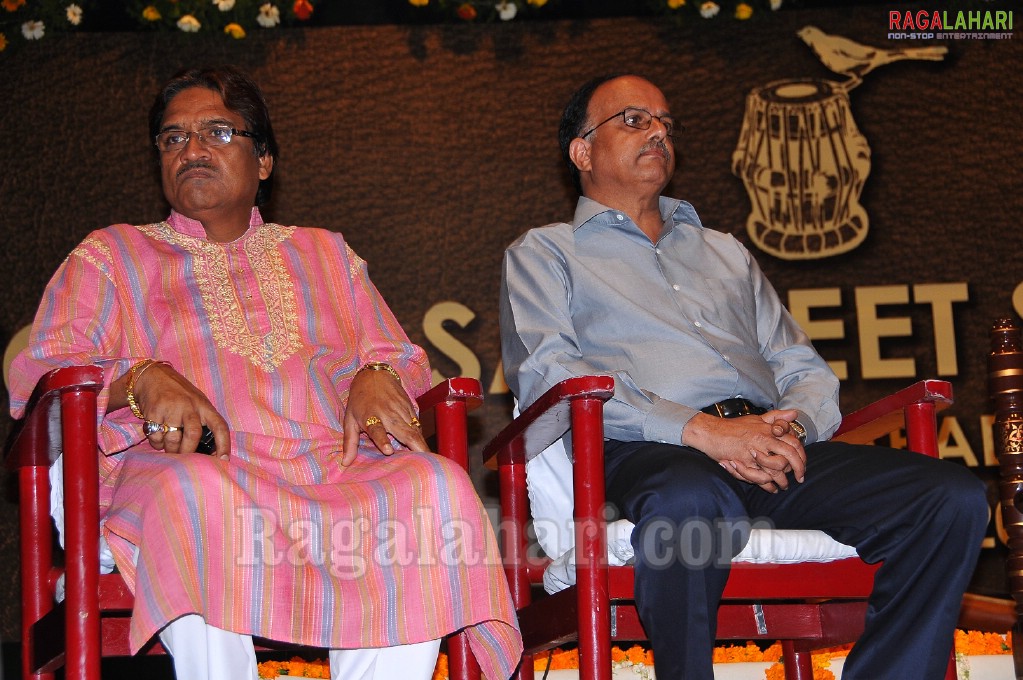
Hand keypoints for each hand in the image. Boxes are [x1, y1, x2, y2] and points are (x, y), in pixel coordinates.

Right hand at [125, 362, 230, 458]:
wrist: (153, 376)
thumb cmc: (180, 395)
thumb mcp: (197, 402)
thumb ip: (203, 421)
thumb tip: (209, 451)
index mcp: (204, 406)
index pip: (220, 426)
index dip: (224, 444)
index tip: (223, 459)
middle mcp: (189, 406)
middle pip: (193, 434)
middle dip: (188, 451)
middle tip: (185, 457)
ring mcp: (170, 409)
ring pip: (172, 439)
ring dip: (170, 449)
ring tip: (170, 446)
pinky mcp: (153, 412)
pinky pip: (156, 437)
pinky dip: (157, 443)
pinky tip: (158, 436)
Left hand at [341, 367, 429, 465]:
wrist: (374, 374)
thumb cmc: (359, 399)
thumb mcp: (349, 419)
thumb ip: (350, 442)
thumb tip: (345, 463)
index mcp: (370, 416)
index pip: (376, 429)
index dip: (382, 440)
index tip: (388, 451)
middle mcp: (388, 413)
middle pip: (405, 432)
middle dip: (416, 447)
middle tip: (424, 462)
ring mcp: (401, 410)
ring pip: (415, 429)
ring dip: (422, 444)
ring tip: (429, 458)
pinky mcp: (410, 407)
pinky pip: (417, 424)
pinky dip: (421, 436)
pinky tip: (424, 446)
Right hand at [682, 411, 805, 491]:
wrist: (711, 432)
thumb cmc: (733, 426)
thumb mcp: (757, 419)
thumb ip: (776, 417)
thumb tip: (795, 413)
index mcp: (768, 430)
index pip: (794, 442)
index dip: (801, 455)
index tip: (802, 463)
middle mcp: (763, 440)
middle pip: (789, 456)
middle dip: (798, 469)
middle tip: (800, 478)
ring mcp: (753, 452)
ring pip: (776, 469)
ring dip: (783, 480)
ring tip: (784, 485)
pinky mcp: (743, 463)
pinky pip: (760, 477)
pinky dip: (768, 485)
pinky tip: (771, 488)